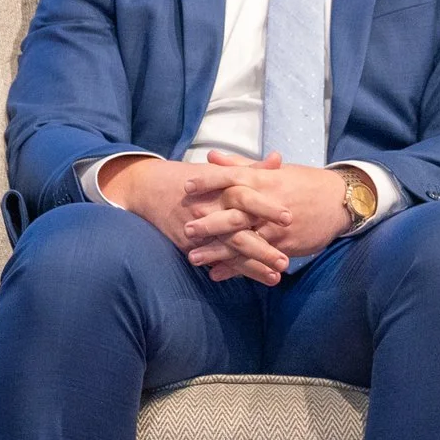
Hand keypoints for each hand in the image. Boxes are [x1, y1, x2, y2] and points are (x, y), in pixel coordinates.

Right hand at [107, 153, 287, 284]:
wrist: (149, 188)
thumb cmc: (190, 177)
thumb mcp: (220, 171)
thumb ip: (251, 169)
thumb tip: (278, 159)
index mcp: (219, 189)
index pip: (245, 197)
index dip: (266, 207)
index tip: (289, 218)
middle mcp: (208, 210)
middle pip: (238, 231)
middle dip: (262, 248)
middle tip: (285, 261)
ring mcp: (198, 230)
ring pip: (228, 250)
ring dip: (252, 266)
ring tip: (275, 277)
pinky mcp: (189, 244)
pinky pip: (213, 259)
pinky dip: (232, 271)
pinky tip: (250, 280)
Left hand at [189, 152, 352, 260]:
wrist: (340, 201)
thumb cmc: (304, 182)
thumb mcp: (275, 170)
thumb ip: (240, 165)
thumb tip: (210, 156)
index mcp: (264, 180)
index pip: (232, 178)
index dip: (208, 181)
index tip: (186, 187)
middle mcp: (268, 204)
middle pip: (235, 213)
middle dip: (210, 222)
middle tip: (186, 229)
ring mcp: (276, 227)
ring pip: (244, 241)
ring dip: (218, 251)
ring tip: (193, 258)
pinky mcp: (285, 245)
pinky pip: (257, 258)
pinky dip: (237, 268)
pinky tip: (217, 274)